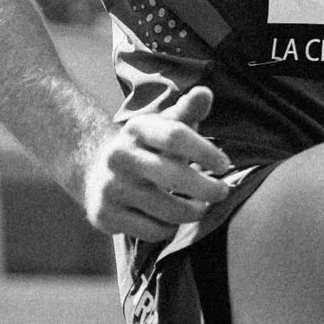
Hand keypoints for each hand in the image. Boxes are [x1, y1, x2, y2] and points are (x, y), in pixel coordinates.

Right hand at [77, 84, 232, 241]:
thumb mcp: (166, 125)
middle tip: (222, 193)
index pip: (175, 136)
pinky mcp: (104, 215)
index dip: (205, 152)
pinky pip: (151, 230)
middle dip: (206, 188)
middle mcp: (119, 156)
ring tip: (200, 208)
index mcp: (137, 128)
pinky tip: (172, 221)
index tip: (225, 165)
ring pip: (166, 209)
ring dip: (192, 212)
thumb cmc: (149, 147)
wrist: (97, 172)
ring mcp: (110, 187)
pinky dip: (169, 229)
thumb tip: (205, 93)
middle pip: (173, 175)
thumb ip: (188, 110)